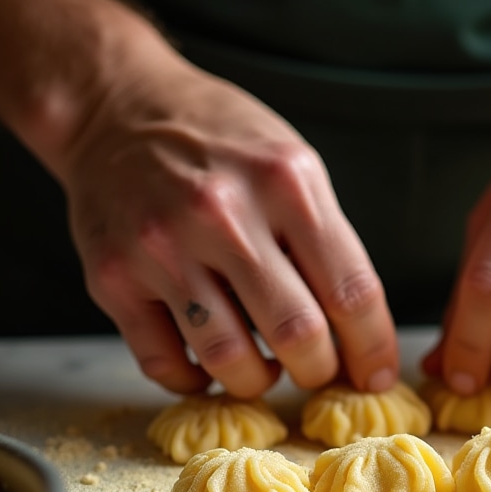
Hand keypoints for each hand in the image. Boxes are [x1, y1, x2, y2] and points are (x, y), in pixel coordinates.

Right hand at [58, 49, 398, 397]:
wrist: (114, 110)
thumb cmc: (217, 140)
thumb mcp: (288, 163)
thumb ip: (323, 238)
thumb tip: (356, 329)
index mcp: (284, 182)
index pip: (351, 291)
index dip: (372, 349)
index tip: (375, 375)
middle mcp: (224, 215)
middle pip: (297, 334)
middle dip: (319, 371)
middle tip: (317, 371)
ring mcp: (163, 248)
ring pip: (230, 360)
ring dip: (258, 381)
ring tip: (264, 369)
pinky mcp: (114, 278)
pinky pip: (164, 363)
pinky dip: (195, 380)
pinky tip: (208, 364)